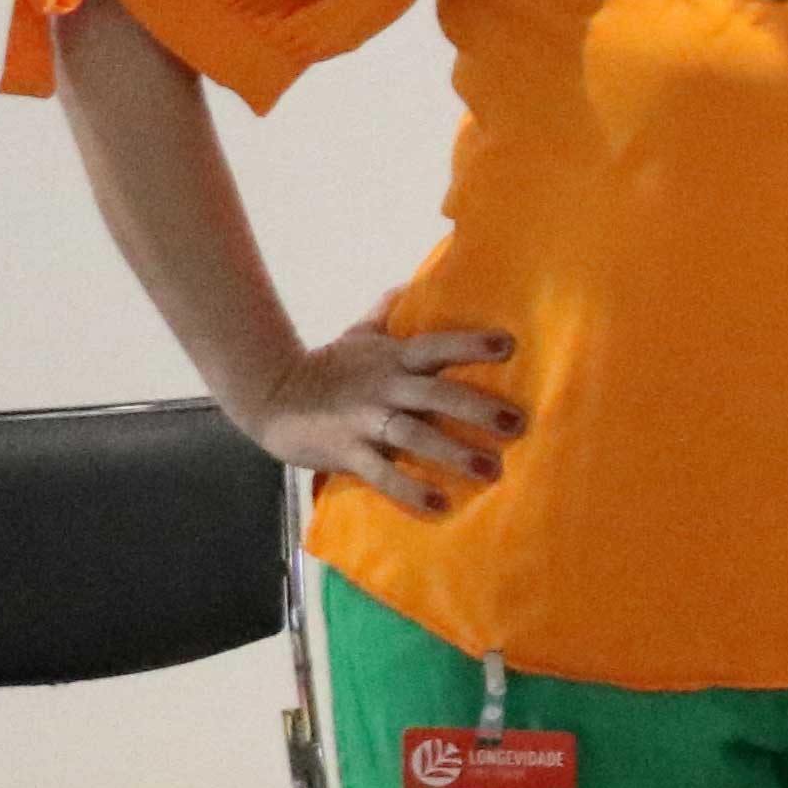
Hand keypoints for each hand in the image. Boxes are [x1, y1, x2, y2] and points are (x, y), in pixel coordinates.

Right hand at [243, 315, 520, 518]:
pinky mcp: (346, 451)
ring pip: (414, 436)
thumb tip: (409, 283)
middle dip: (476, 407)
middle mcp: (383, 387)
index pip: (436, 345)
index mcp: (392, 358)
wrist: (270, 397)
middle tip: (517, 422)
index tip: (509, 344)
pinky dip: (409, 490)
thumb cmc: (328, 368)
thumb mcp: (358, 335)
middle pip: (435, 394)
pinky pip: (381, 474)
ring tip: (491, 469)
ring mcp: (364, 420)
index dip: (470, 343)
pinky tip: (440, 504)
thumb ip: (385, 311)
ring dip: (452, 453)